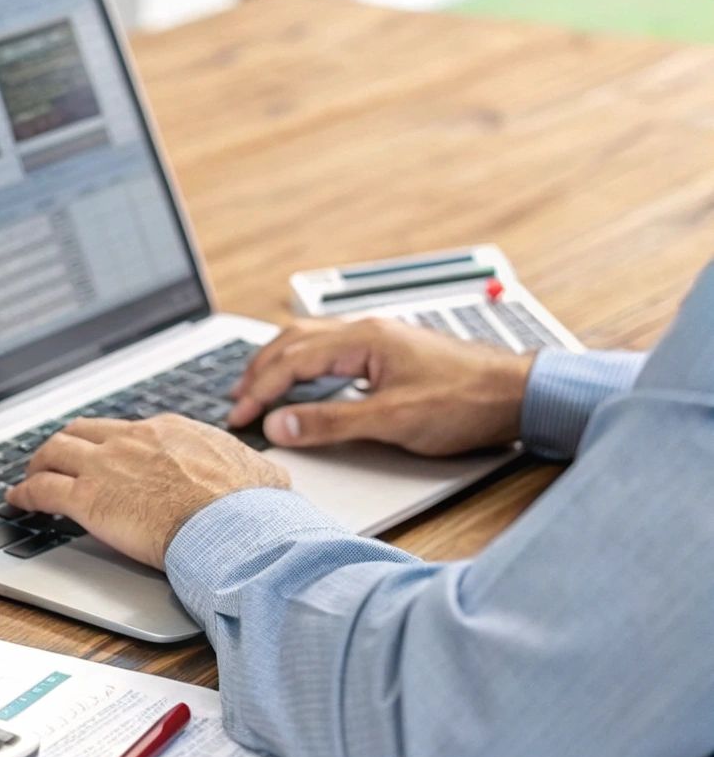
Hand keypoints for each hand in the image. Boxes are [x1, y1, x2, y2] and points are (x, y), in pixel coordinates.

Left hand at [5, 415, 288, 568]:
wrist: (233, 526)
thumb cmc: (249, 508)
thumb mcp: (258, 474)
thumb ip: (251, 471)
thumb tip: (268, 479)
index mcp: (169, 431)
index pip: (127, 430)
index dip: (110, 443)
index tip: (105, 454)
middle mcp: (132, 440)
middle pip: (83, 431)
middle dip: (66, 444)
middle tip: (56, 457)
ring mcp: (106, 466)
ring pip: (54, 451)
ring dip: (38, 463)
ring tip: (30, 475)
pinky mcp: (88, 498)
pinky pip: (42, 489)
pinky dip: (24, 493)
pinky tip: (17, 501)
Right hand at [226, 318, 535, 455]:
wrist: (520, 395)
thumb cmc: (466, 402)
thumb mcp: (391, 420)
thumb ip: (330, 423)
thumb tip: (279, 425)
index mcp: (362, 340)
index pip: (290, 360)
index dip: (258, 390)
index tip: (239, 417)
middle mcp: (367, 332)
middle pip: (293, 341)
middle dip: (258, 370)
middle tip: (236, 400)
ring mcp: (380, 339)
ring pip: (311, 342)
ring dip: (279, 363)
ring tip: (258, 387)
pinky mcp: (392, 353)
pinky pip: (332, 350)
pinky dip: (304, 365)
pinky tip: (305, 382)